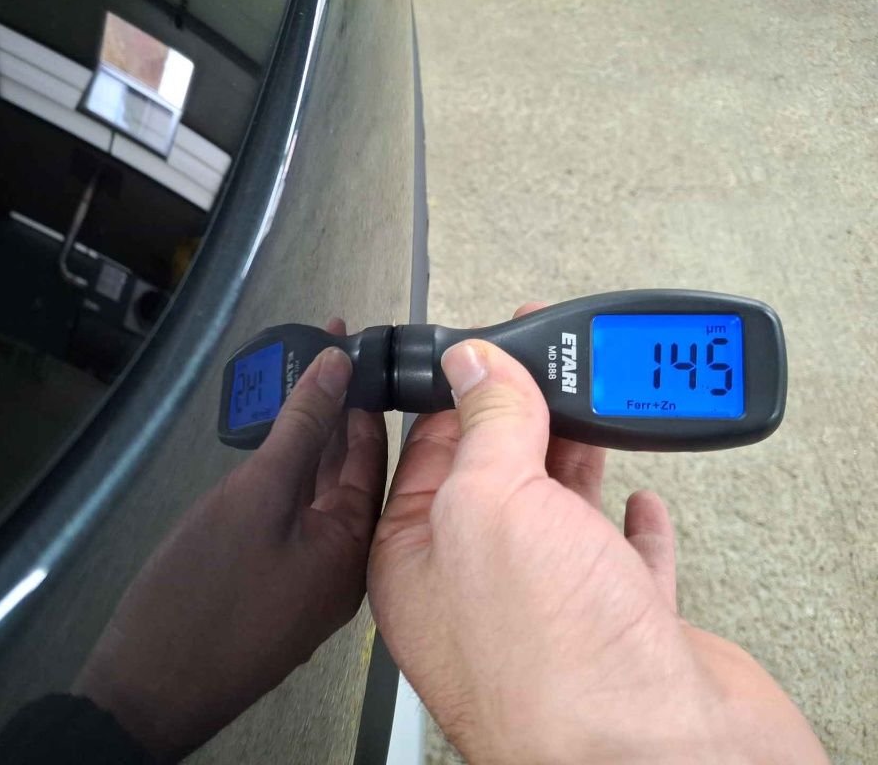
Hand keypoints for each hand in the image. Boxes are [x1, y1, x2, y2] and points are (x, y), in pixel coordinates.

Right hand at [76, 319, 386, 761]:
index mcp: (355, 544)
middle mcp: (342, 562)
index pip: (371, 452)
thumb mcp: (255, 495)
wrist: (146, 686)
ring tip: (290, 385)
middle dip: (331, 411)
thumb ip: (300, 428)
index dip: (358, 394)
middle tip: (317, 354)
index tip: (350, 346)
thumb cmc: (201, 595)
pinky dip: (283, 478)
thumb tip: (337, 368)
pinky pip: (291, 518)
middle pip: (345, 469)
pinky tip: (269, 445)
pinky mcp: (274, 585)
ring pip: (315, 492)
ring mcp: (308, 577)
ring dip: (304, 441)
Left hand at [368, 304, 828, 763]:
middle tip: (545, 360)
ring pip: (555, 516)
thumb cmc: (550, 658)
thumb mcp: (493, 504)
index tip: (488, 349)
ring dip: (570, 460)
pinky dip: (628, 527)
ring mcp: (552, 612)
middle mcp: (478, 590)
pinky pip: (618, 564)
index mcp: (418, 562)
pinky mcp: (621, 631)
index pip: (425, 456)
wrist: (655, 758)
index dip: (456, 394)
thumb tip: (475, 365)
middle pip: (493, 480)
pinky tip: (637, 500)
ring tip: (588, 408)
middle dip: (517, 416)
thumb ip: (486, 427)